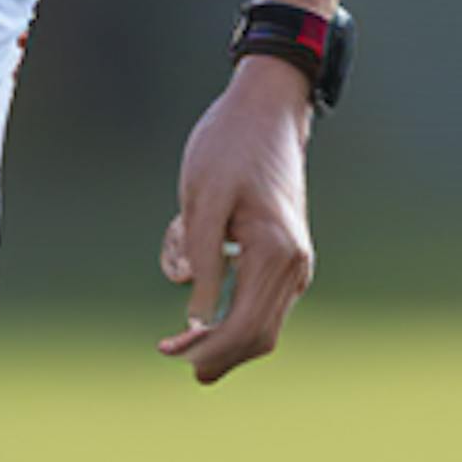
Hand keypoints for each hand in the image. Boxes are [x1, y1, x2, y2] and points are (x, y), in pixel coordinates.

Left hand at [158, 63, 314, 382]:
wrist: (266, 110)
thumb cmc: (229, 147)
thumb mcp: (202, 198)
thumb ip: (200, 258)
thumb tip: (195, 319)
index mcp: (276, 253)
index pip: (243, 327)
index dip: (203, 348)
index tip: (166, 348)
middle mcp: (295, 265)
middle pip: (256, 337)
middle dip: (212, 351)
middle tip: (167, 349)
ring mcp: (295, 264)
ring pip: (260, 326)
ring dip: (218, 327)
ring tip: (181, 305)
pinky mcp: (285, 258)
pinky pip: (258, 302)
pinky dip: (227, 306)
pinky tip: (199, 279)